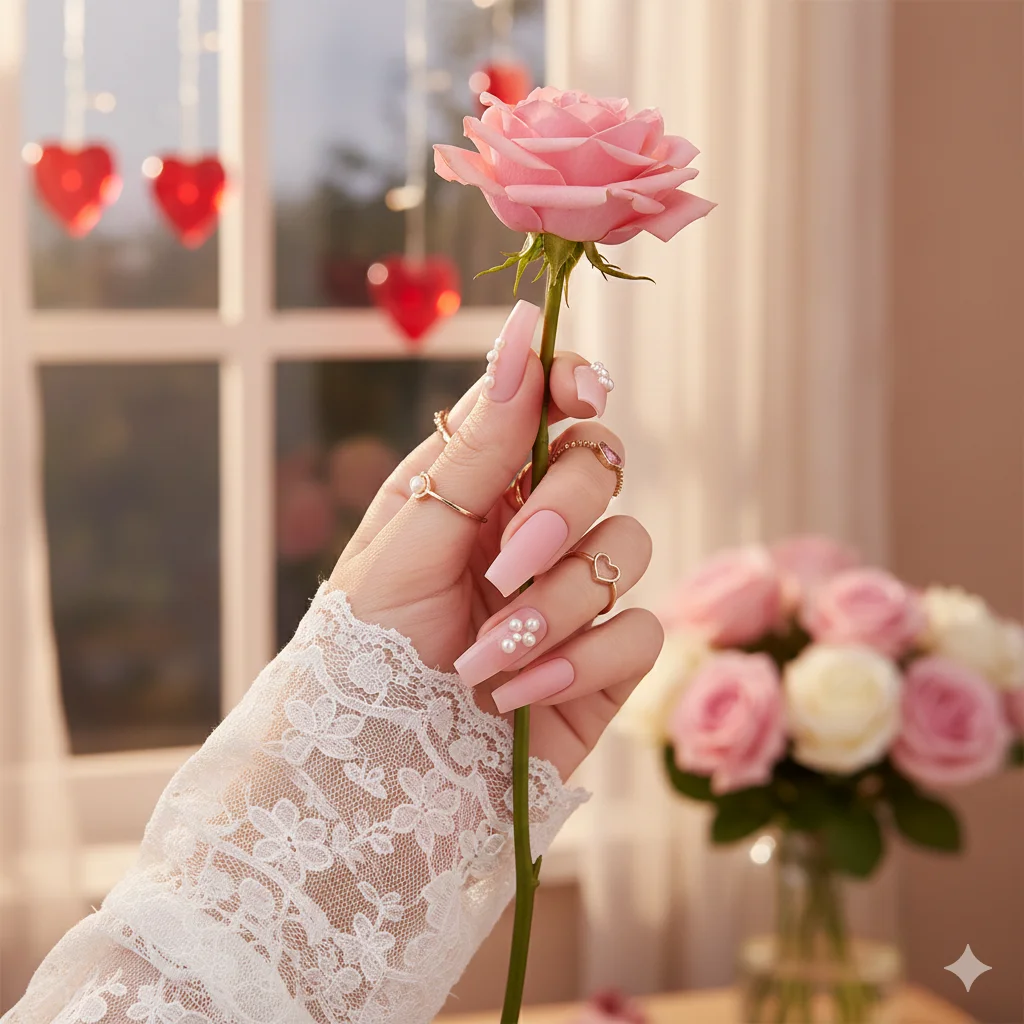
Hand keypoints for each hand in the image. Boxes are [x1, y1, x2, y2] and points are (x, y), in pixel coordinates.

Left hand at [330, 301, 663, 778]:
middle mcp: (533, 530)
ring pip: (629, 548)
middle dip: (563, 508)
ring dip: (558, 602)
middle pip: (603, 467)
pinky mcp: (603, 665)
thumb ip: (479, 444)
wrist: (369, 771)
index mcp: (480, 487)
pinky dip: (581, 660)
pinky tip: (517, 695)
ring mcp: (573, 596)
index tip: (581, 392)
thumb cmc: (368, 649)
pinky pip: (639, 633)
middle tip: (504, 563)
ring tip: (488, 655)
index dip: (577, 384)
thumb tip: (524, 330)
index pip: (552, 406)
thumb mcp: (412, 537)